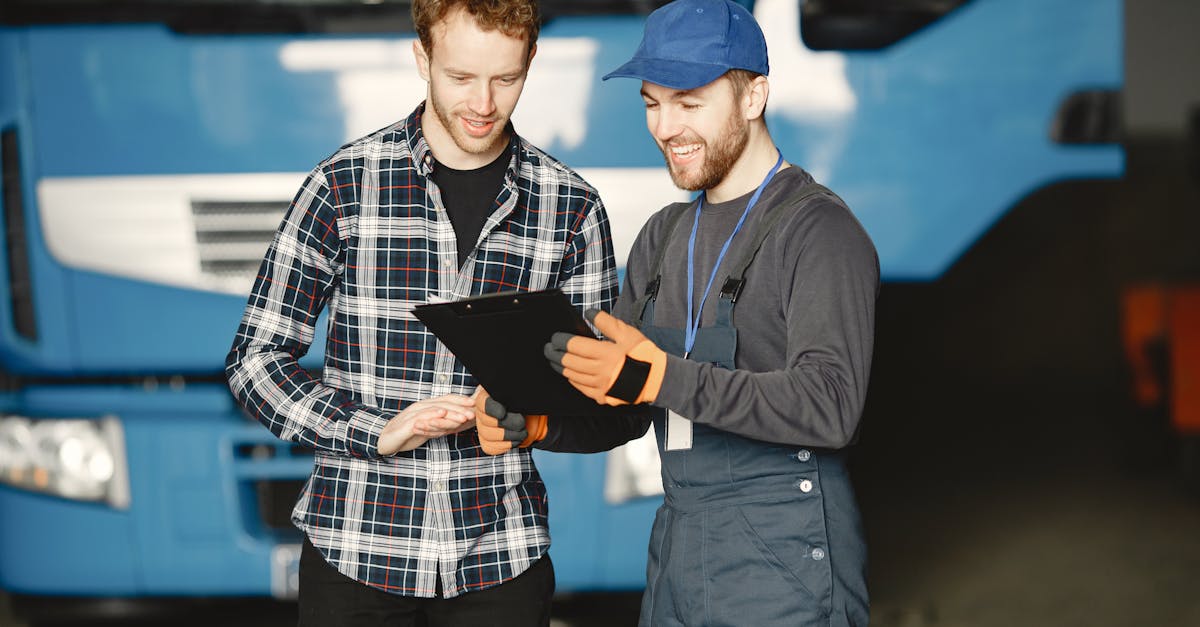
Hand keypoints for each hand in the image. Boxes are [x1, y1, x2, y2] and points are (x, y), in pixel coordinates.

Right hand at [378, 394, 475, 455]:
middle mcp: (421, 407)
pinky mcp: (407, 425)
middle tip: (474, 413)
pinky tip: (441, 415)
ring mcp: (414, 414)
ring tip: (463, 417)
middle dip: (460, 408)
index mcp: (427, 406)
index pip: (447, 400)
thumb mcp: (429, 428)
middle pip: (443, 404)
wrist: (385, 439)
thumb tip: (460, 423)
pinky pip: (421, 419)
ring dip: (451, 413)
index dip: (462, 401)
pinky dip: (432, 416)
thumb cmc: (408, 433)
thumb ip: (443, 424)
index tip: (476, 403)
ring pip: (435, 411)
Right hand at [474, 387, 546, 454]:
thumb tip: (510, 384)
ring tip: (522, 432)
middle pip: (485, 422)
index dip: (492, 409)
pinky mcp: (487, 441)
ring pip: (487, 436)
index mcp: (486, 396)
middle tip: (521, 422)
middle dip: (507, 424)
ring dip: (509, 436)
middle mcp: (481, 412)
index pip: (482, 403)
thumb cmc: (523, 400)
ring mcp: (482, 428)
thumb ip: (512, 390)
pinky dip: (505, 446)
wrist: (529, 414)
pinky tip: (516, 439)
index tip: (503, 413)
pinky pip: (490, 448)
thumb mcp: (520, 391)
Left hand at [544, 309, 665, 405]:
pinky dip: (571, 379)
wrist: (655, 379)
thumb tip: (588, 313)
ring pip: (571, 376)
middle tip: (548, 348)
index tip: (554, 337)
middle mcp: (599, 372)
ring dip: (560, 367)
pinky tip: (569, 373)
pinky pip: (579, 388)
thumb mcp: (627, 333)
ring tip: (554, 360)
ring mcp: (599, 386)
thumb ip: (606, 322)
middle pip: (568, 362)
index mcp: (605, 354)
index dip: (560, 341)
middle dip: (554, 354)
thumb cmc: (643, 354)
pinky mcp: (601, 396)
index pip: (573, 346)